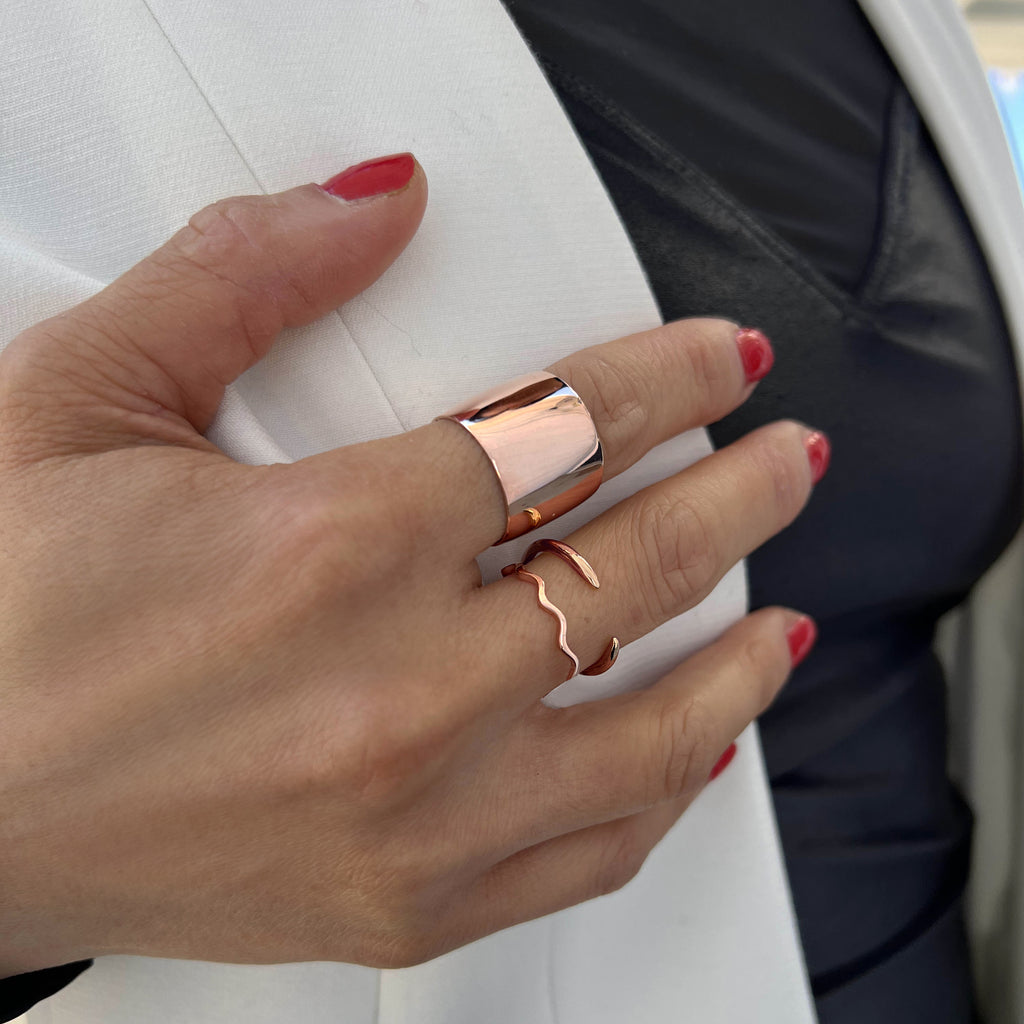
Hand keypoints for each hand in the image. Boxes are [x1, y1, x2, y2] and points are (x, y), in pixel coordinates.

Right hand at [0, 153, 822, 974]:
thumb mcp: (85, 403)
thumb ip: (242, 277)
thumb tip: (372, 209)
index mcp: (333, 542)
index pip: (571, 427)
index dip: (669, 378)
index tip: (717, 364)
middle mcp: (399, 686)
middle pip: (645, 564)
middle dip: (741, 494)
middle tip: (785, 464)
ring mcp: (417, 813)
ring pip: (658, 728)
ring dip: (744, 657)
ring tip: (785, 615)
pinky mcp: (404, 901)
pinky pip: (590, 852)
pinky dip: (665, 794)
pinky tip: (693, 755)